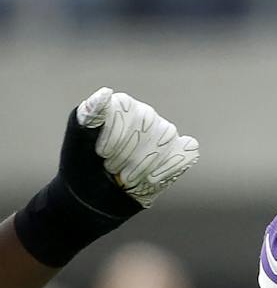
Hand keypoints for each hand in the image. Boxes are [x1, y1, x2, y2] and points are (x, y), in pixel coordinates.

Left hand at [75, 88, 198, 207]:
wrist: (96, 196)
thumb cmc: (85, 166)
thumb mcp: (78, 141)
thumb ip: (90, 116)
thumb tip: (105, 92)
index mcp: (121, 105)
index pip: (127, 108)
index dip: (115, 135)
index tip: (101, 153)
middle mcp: (145, 114)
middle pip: (148, 124)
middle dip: (127, 153)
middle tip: (111, 168)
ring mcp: (165, 132)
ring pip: (166, 138)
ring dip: (144, 164)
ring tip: (126, 176)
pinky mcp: (180, 151)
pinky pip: (187, 152)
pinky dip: (169, 168)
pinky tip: (151, 179)